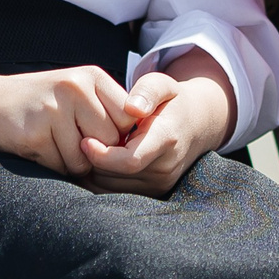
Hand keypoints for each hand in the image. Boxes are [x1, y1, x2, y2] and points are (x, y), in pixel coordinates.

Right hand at [0, 65, 135, 178]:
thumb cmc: (37, 104)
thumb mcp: (75, 94)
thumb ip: (105, 110)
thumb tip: (140, 146)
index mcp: (91, 76)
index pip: (129, 116)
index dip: (120, 136)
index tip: (102, 141)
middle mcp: (76, 87)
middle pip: (111, 139)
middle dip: (97, 152)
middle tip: (72, 144)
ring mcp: (55, 108)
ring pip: (87, 158)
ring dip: (73, 163)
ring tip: (53, 144)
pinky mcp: (36, 132)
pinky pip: (63, 166)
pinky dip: (54, 167)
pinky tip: (38, 149)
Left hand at [84, 51, 234, 197]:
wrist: (198, 125)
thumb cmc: (172, 101)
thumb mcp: (163, 85)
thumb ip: (147, 90)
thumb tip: (132, 107)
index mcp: (166, 139)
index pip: (129, 160)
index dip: (102, 155)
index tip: (85, 140)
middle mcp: (165, 168)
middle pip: (114, 176)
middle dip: (92, 161)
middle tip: (81, 140)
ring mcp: (159, 184)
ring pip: (110, 187)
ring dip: (94, 171)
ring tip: (89, 148)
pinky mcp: (153, 193)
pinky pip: (115, 192)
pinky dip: (101, 179)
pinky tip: (99, 158)